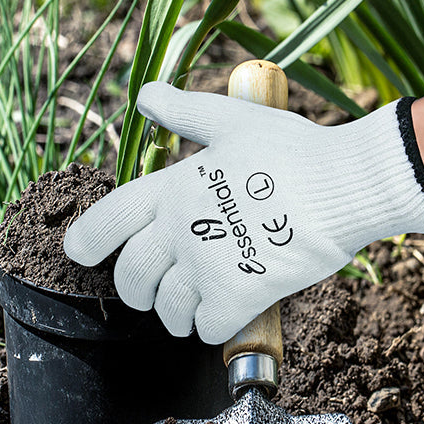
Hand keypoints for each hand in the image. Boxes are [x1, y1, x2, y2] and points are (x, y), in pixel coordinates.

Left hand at [64, 83, 423, 343]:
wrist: (346, 184)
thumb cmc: (292, 149)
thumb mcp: (232, 120)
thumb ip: (183, 112)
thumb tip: (146, 93)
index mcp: (171, 188)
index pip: (107, 220)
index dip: (85, 241)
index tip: (78, 253)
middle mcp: (180, 230)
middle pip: (131, 279)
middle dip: (135, 290)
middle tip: (149, 292)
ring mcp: (207, 267)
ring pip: (166, 311)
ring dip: (174, 314)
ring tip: (189, 308)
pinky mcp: (239, 297)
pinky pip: (206, 329)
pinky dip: (211, 327)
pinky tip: (225, 314)